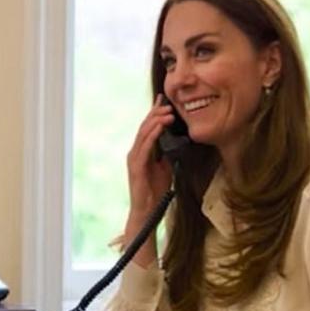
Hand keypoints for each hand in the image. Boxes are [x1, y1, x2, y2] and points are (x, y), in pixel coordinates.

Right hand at [127, 94, 176, 214]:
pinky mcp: (136, 166)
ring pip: (143, 133)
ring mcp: (134, 158)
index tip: (163, 100)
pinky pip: (145, 146)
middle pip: (144, 127)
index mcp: (142, 152)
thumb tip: (175, 141)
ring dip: (156, 121)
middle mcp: (135, 152)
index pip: (148, 128)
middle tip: (168, 103)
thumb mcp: (165, 168)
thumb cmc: (155, 191)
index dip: (155, 113)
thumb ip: (167, 154)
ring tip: (168, 112)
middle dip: (156, 113)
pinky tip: (161, 126)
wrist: (147, 210)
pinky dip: (153, 135)